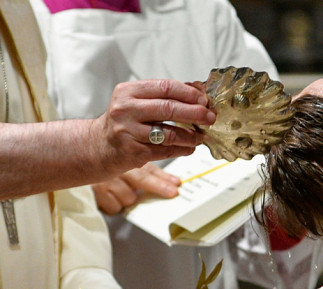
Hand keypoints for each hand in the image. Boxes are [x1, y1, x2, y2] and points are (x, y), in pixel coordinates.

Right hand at [91, 79, 213, 175]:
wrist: (97, 146)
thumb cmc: (124, 122)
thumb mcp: (137, 102)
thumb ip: (164, 96)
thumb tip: (199, 92)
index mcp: (129, 92)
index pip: (165, 87)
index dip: (189, 93)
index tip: (204, 99)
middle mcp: (126, 109)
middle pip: (169, 108)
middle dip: (195, 113)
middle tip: (210, 117)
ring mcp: (128, 131)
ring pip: (170, 133)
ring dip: (191, 136)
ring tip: (201, 136)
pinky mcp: (133, 152)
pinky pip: (166, 151)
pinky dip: (182, 149)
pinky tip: (190, 148)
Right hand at [92, 163, 180, 214]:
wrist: (75, 163)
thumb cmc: (108, 167)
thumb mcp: (128, 165)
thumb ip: (149, 172)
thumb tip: (174, 183)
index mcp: (126, 159)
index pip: (149, 168)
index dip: (164, 177)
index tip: (177, 184)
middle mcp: (117, 168)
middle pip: (141, 178)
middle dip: (158, 186)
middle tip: (172, 193)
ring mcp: (105, 181)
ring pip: (129, 197)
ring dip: (129, 198)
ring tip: (120, 191)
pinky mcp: (95, 194)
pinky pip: (115, 207)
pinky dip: (115, 205)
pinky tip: (110, 197)